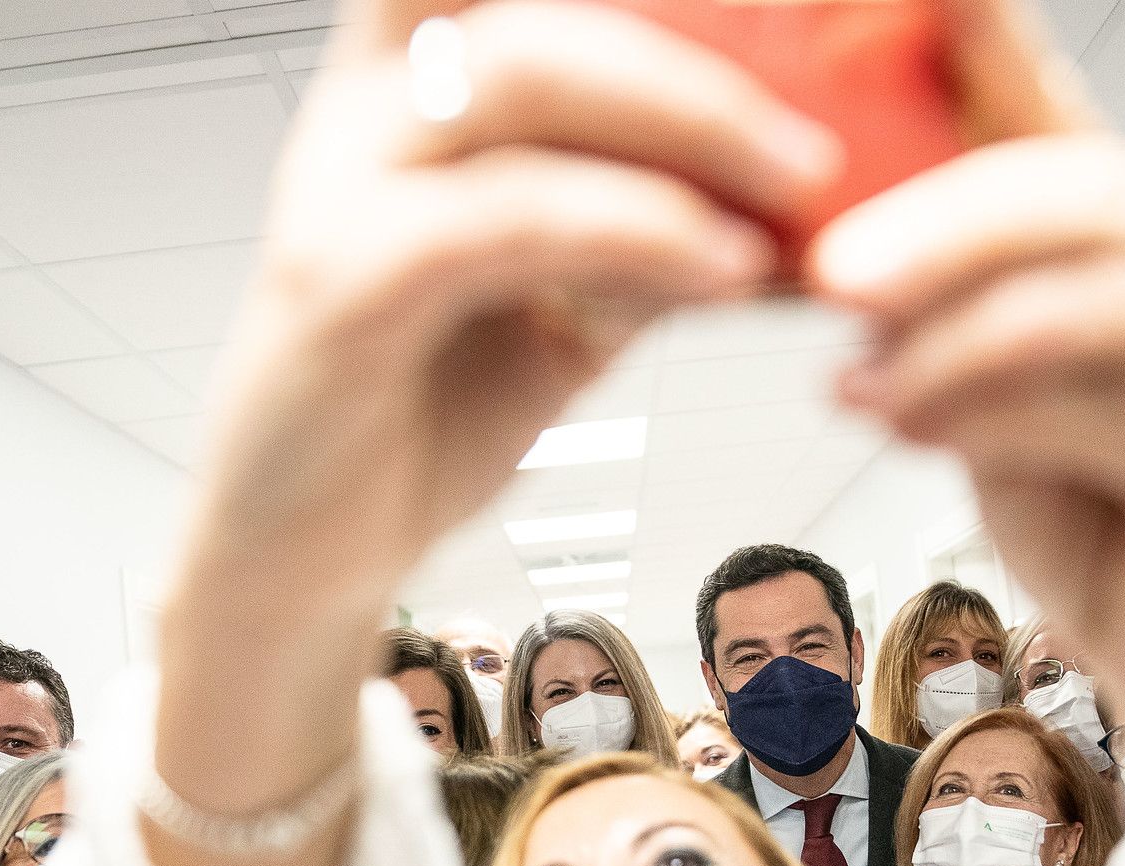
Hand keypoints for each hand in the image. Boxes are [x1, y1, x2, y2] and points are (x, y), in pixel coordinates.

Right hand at [185, 0, 837, 601]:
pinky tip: (717, 270)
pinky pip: (507, 215)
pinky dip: (632, 229)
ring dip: (686, 125)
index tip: (777, 18)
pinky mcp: (341, 282)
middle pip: (536, 10)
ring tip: (792, 195)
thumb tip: (793, 188)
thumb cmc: (421, 414)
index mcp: (410, 90)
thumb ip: (650, 227)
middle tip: (815, 141)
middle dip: (701, 58)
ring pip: (519, 79)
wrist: (309, 551)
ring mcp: (336, 185)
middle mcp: (364, 111)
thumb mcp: (568, 299)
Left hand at [811, 0, 1124, 831]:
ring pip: (1102, 298)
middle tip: (831, 270)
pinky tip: (919, 431)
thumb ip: (923, 313)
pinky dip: (1002, 418)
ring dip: (959, 338)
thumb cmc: (1079, 509)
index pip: (1049, 108)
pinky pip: (1123, 414)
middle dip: (946, 223)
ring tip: (859, 382)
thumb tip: (807, 254)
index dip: (980, 40)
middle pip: (1087, 189)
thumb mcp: (971, 387)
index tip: (890, 5)